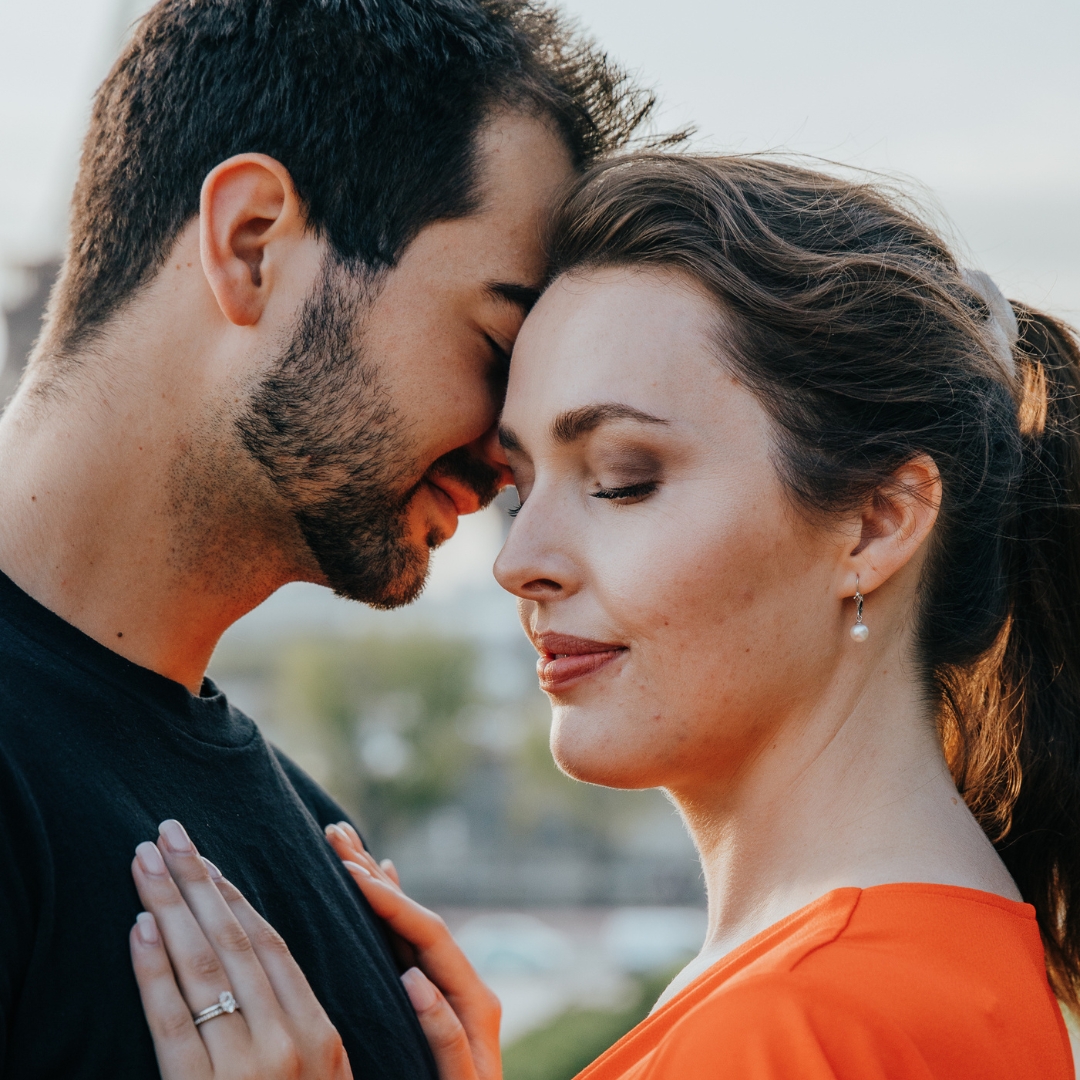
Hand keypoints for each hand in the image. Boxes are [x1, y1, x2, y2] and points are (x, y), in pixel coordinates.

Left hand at [129, 819, 351, 1079]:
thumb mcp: (323, 1078)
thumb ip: (307, 1031)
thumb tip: (277, 971)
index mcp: (321, 1033)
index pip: (272, 946)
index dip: (234, 898)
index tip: (205, 859)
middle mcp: (286, 1041)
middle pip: (234, 942)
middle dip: (196, 881)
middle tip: (168, 832)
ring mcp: (244, 1068)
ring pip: (202, 969)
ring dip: (168, 905)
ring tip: (143, 861)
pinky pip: (171, 1020)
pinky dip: (153, 969)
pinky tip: (139, 927)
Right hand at [325, 822, 501, 1079]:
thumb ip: (445, 1033)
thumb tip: (414, 977)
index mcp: (474, 999)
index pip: (428, 935)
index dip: (390, 902)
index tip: (353, 872)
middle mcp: (462, 985)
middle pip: (415, 917)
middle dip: (375, 876)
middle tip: (338, 835)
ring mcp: (446, 989)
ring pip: (407, 926)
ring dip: (377, 885)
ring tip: (348, 845)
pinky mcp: (431, 999)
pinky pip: (407, 944)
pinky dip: (392, 910)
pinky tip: (384, 882)